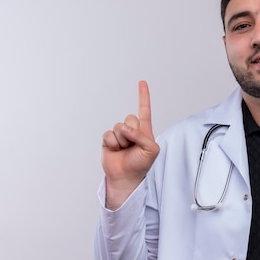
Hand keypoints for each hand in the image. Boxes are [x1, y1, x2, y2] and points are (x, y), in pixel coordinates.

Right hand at [101, 81, 159, 208]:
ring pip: (118, 127)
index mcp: (144, 130)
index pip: (144, 110)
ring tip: (125, 150)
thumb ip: (142, 136)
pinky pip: (108, 135)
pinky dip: (113, 144)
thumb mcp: (151, 150)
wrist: (126, 177)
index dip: (143, 96)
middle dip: (132, 133)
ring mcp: (119, 135)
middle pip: (129, 118)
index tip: (142, 82)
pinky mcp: (108, 140)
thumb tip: (125, 129)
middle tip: (133, 146)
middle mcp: (132, 130)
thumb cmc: (141, 164)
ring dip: (122, 141)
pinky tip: (116, 151)